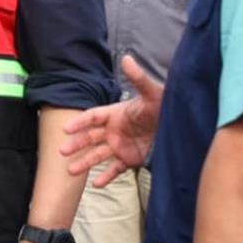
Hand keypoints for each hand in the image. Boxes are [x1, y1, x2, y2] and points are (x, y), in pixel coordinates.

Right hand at [60, 55, 162, 186]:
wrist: (180, 128)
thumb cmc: (165, 107)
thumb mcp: (153, 92)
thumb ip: (138, 78)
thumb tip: (127, 58)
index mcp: (115, 114)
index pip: (92, 117)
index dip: (79, 122)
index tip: (66, 128)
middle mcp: (114, 131)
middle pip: (90, 138)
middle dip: (76, 144)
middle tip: (62, 151)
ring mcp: (120, 146)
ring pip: (98, 155)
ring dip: (84, 162)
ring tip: (71, 171)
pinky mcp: (130, 160)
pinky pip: (115, 169)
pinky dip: (106, 177)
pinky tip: (96, 184)